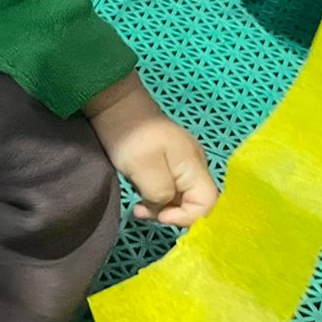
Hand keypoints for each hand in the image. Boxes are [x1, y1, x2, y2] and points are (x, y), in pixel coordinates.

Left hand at [84, 72, 218, 227]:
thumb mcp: (144, 169)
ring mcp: (182, 161)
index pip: (207, 203)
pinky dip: (157, 195)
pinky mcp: (168, 159)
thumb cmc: (130, 136)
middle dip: (171, 213)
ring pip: (182, 196)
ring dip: (162, 206)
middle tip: (142, 210)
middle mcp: (195, 164)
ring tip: (139, 205)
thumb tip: (164, 206)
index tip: (159, 215)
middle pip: (196, 202)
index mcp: (194, 166)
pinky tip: (141, 192)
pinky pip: (171, 186)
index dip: (186, 217)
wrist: (114, 104)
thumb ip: (161, 194)